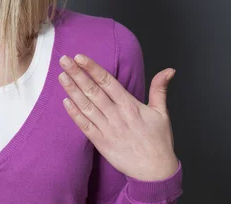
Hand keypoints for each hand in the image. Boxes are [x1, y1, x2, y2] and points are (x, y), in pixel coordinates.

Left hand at [58, 54, 178, 180]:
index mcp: (130, 106)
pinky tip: (65, 101)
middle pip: (93, 91)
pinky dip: (74, 114)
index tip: (80, 57)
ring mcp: (107, 129)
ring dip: (72, 90)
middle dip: (77, 74)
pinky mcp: (101, 143)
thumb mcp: (161, 113)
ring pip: (86, 106)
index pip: (108, 82)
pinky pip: (85, 126)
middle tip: (64, 60)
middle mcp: (117, 116)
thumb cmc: (158, 141)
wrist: (155, 173)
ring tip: (61, 76)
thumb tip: (169, 70)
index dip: (93, 68)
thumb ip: (159, 89)